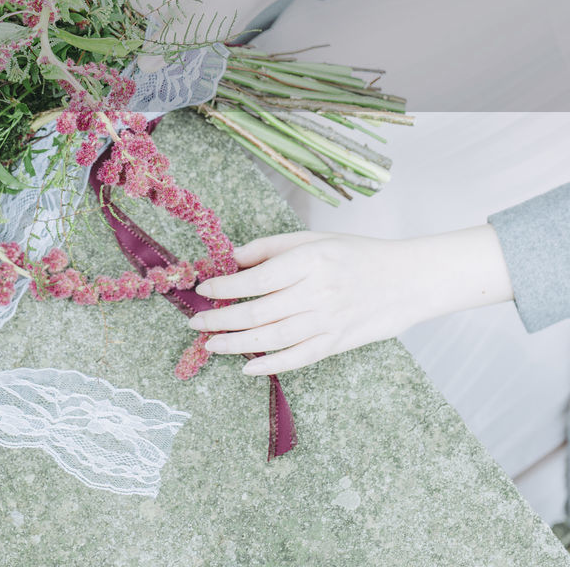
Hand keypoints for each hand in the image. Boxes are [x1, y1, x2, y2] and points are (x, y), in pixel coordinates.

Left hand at [187, 225, 514, 374]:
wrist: (409, 280)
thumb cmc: (357, 253)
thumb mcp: (314, 239)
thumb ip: (271, 247)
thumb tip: (233, 259)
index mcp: (310, 262)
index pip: (256, 279)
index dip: (224, 287)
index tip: (202, 289)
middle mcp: (317, 293)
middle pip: (259, 313)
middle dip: (221, 320)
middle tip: (196, 323)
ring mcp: (329, 322)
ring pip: (273, 339)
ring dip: (237, 344)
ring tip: (211, 344)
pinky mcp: (338, 343)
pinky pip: (299, 359)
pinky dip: (271, 365)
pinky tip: (247, 366)